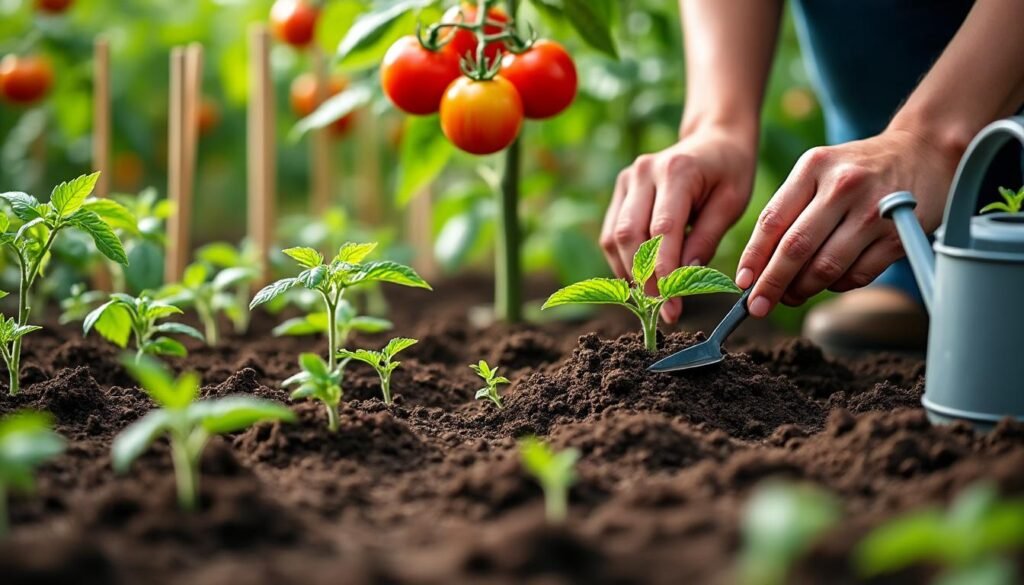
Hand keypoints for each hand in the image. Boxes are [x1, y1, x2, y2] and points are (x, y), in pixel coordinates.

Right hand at [600, 126, 755, 322]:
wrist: (714, 140)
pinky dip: (623, 261)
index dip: (664, 273)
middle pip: (629, 235)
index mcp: (677, 170)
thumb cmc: (729, 173)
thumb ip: (706, 239)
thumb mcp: (732, 204)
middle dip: (643, 279)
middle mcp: (645, 171)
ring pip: (614, 237)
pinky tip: (643, 279)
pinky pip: (611, 234)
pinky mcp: (621, 190)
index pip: (662, 230)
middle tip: (662, 311)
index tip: (673, 308)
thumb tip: (684, 280)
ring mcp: (628, 179)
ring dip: (630, 273)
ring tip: (653, 299)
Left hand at [737, 128, 958, 316]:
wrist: (924, 151)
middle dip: (771, 284)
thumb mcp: (820, 170)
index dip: (754, 257)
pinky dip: (837, 286)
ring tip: (792, 295)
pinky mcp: (898, 236)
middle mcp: (843, 186)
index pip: (773, 220)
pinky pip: (857, 275)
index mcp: (814, 167)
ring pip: (825, 267)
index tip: (742, 282)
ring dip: (803, 290)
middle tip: (757, 306)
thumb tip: (760, 265)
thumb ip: (790, 209)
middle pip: (796, 248)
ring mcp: (874, 211)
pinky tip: (830, 282)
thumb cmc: (859, 168)